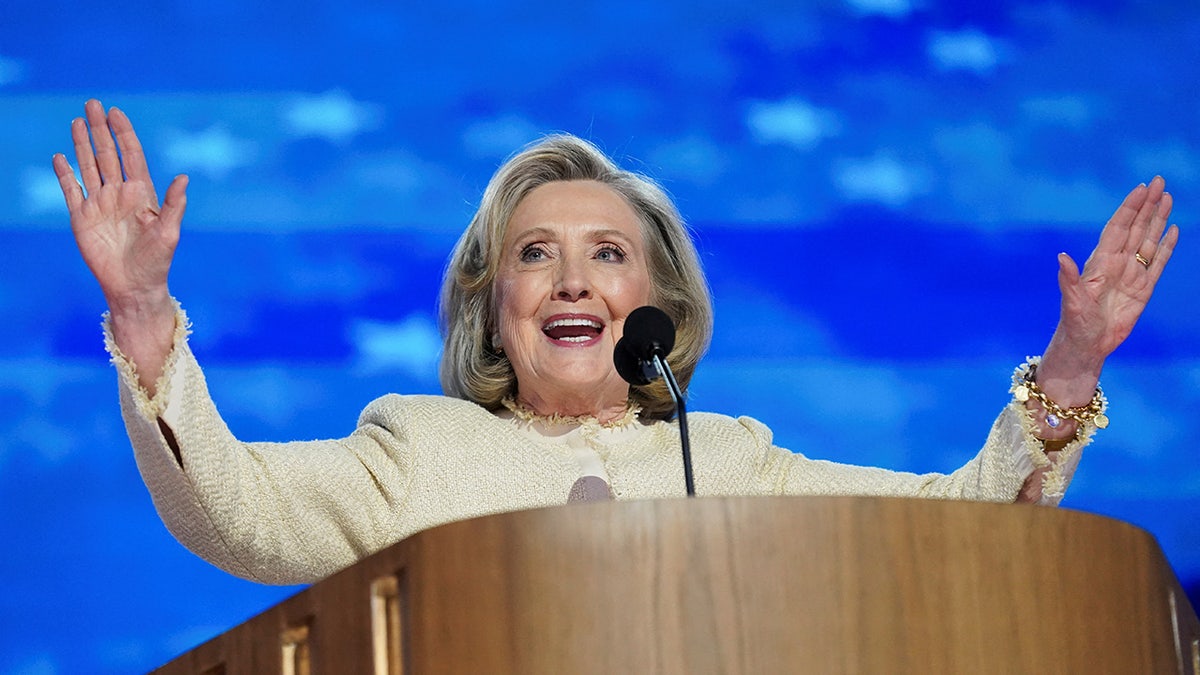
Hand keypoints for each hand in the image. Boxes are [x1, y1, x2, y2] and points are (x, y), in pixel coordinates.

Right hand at [52, 99, 187, 310]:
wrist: (134, 287)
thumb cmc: (157, 262)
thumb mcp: (170, 233)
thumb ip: (173, 204)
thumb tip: (184, 177)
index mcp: (142, 194)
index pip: (131, 156)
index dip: (123, 134)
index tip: (116, 113)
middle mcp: (120, 194)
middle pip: (107, 154)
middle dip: (100, 130)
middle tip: (92, 104)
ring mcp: (100, 204)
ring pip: (89, 167)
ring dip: (82, 144)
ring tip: (77, 121)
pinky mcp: (82, 218)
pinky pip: (71, 190)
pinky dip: (64, 174)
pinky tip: (59, 157)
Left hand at [1038, 176, 1178, 408]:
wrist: (1087, 345)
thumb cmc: (1075, 324)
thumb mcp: (1071, 302)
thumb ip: (1069, 279)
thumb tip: (1061, 257)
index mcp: (1100, 262)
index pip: (1118, 228)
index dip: (1129, 208)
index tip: (1142, 188)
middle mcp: (1117, 263)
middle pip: (1136, 227)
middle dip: (1147, 205)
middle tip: (1161, 181)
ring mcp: (1132, 274)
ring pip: (1148, 240)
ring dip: (1158, 219)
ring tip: (1168, 197)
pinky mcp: (1144, 289)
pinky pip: (1158, 262)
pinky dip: (1166, 246)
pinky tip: (1173, 230)